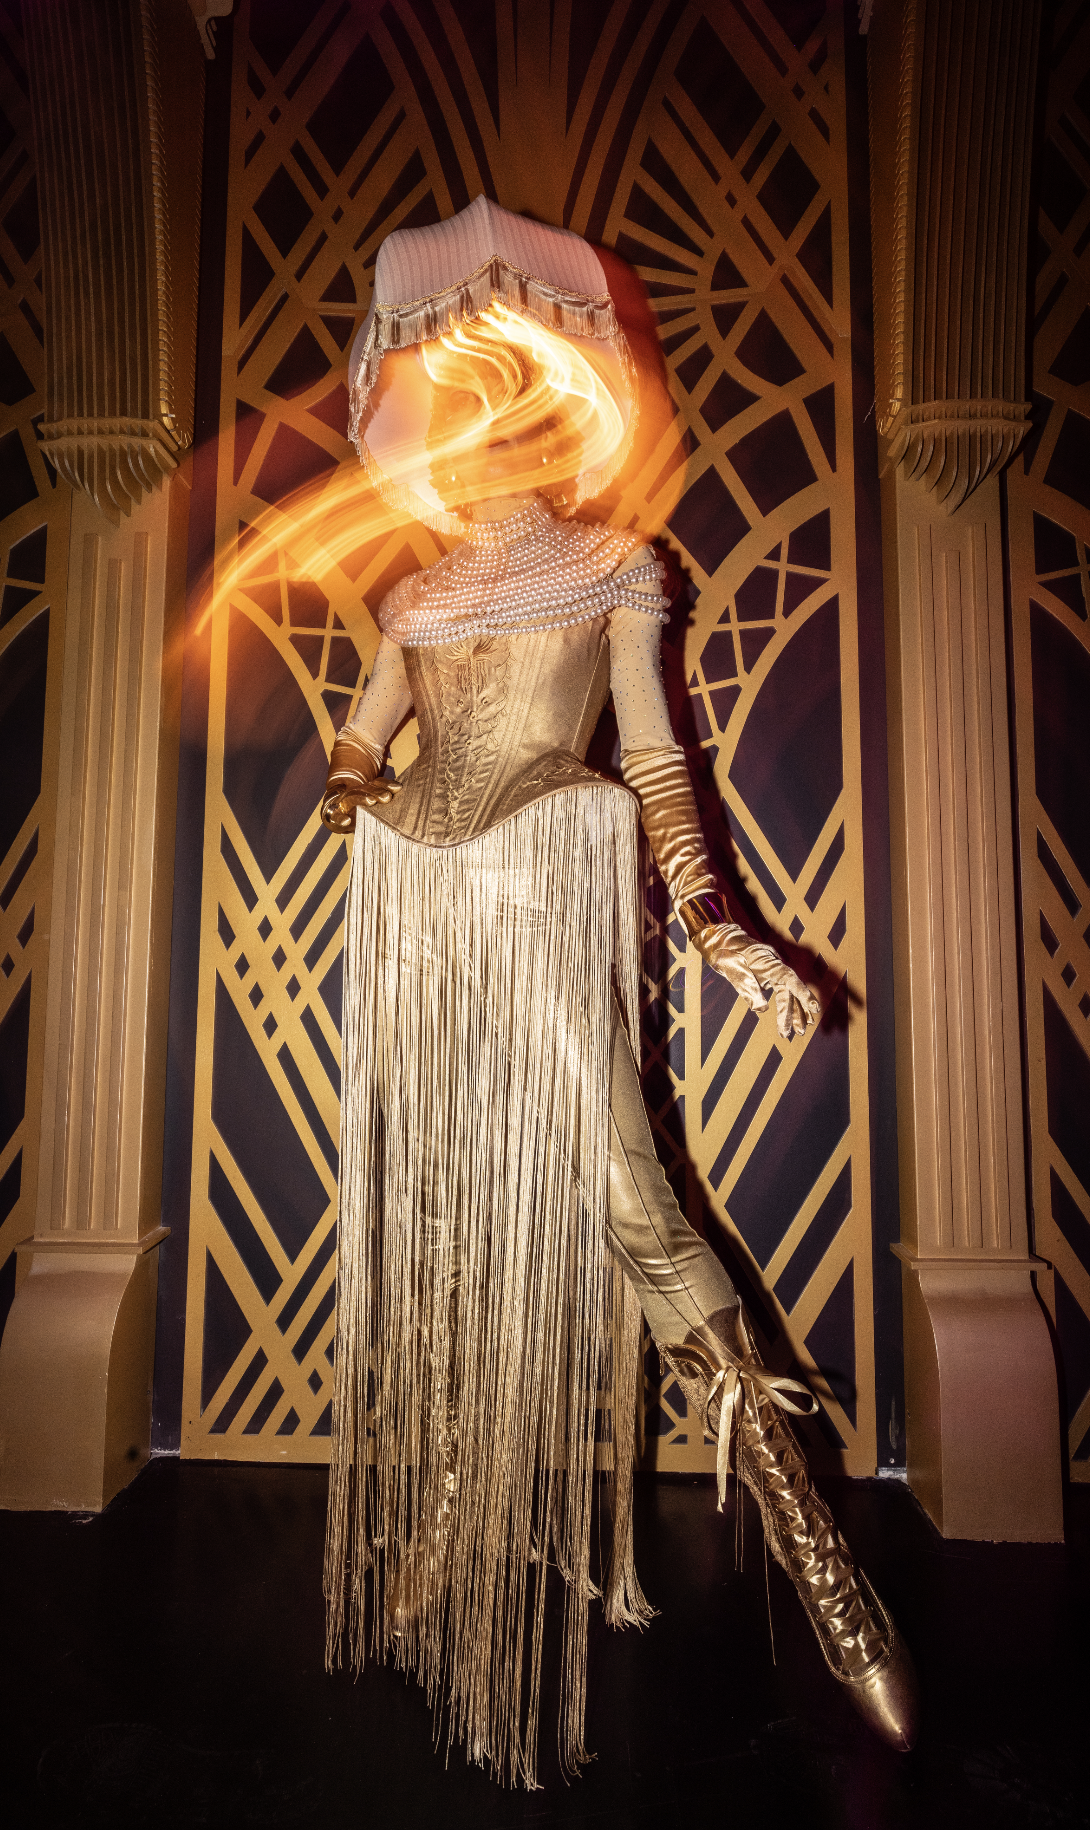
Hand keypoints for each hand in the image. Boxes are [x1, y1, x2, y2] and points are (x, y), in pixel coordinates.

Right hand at [320, 777, 401, 831]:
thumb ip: (384, 796)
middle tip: (386, 797)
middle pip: (366, 789)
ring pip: (352, 798)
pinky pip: (336, 816)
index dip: (386, 785)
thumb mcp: (371, 800)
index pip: (377, 783)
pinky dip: (341, 819)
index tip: (397, 788)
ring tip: (371, 801)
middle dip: (376, 792)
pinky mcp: (333, 815)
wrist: (334, 811)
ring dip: (362, 799)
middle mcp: (354, 793)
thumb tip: (399, 789)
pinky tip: (347, 821)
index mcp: (365, 789)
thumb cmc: (358, 807)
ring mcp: (343, 803)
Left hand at [693, 922, 821, 1039]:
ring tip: (799, 1032)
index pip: (790, 979)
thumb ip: (747, 988)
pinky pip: (783, 993)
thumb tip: (761, 1010)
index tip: (814, 1008)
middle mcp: (776, 966)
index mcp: (769, 962)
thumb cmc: (727, 954)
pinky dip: (787, 1006)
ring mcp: (774, 972)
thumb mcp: (733, 970)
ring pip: (788, 994)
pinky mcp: (770, 978)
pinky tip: (792, 1020)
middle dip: (796, 1011)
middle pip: (790, 990)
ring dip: (794, 1012)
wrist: (722, 941)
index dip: (803, 993)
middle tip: (800, 1032)